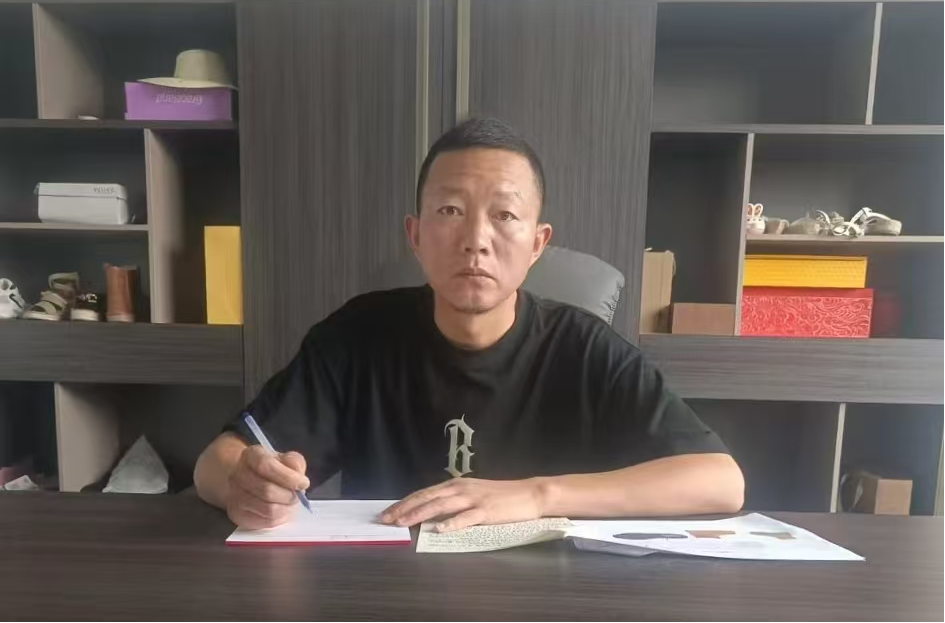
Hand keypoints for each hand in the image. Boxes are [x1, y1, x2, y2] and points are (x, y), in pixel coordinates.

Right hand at [226, 445, 309, 529]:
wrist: (247, 481)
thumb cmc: (271, 470)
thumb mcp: (285, 459)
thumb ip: (294, 462)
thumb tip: (298, 474)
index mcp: (251, 456)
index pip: (265, 465)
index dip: (287, 476)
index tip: (303, 483)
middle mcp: (238, 475)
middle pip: (267, 490)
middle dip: (289, 495)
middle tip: (298, 495)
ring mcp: (235, 497)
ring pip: (267, 509)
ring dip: (286, 508)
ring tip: (290, 503)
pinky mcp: (238, 515)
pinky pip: (265, 522)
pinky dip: (280, 518)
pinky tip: (282, 510)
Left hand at [380, 478, 547, 531]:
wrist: (529, 494)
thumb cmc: (501, 496)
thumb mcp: (473, 494)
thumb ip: (453, 501)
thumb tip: (430, 513)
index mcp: (456, 485)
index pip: (424, 493)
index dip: (405, 503)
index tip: (388, 512)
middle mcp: (461, 489)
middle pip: (427, 498)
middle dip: (404, 509)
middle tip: (386, 519)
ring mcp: (473, 499)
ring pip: (440, 506)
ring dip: (419, 514)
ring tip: (403, 522)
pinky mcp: (486, 511)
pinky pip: (466, 518)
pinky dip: (451, 524)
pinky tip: (439, 529)